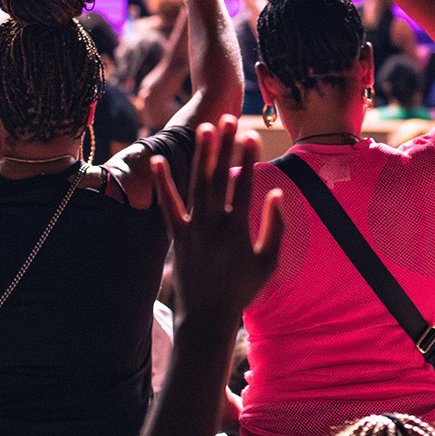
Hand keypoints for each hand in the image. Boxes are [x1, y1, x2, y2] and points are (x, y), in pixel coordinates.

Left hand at [151, 114, 282, 326]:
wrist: (207, 315)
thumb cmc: (242, 289)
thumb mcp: (268, 262)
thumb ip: (275, 227)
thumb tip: (276, 192)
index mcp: (238, 231)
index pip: (243, 186)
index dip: (248, 159)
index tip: (251, 135)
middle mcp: (213, 225)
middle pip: (218, 178)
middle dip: (223, 147)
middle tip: (227, 119)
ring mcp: (192, 229)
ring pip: (196, 185)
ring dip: (200, 156)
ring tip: (204, 128)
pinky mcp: (177, 235)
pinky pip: (168, 205)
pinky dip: (163, 183)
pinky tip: (158, 160)